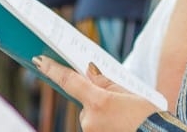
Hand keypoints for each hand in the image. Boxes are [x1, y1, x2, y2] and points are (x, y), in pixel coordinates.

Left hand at [33, 57, 158, 131]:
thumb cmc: (147, 116)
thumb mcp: (128, 92)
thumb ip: (104, 81)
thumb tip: (88, 70)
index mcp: (98, 102)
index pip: (69, 81)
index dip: (53, 70)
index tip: (40, 60)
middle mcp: (89, 120)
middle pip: (84, 100)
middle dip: (95, 97)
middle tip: (118, 101)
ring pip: (90, 114)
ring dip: (102, 111)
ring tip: (125, 116)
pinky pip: (95, 125)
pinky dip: (105, 122)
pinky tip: (121, 124)